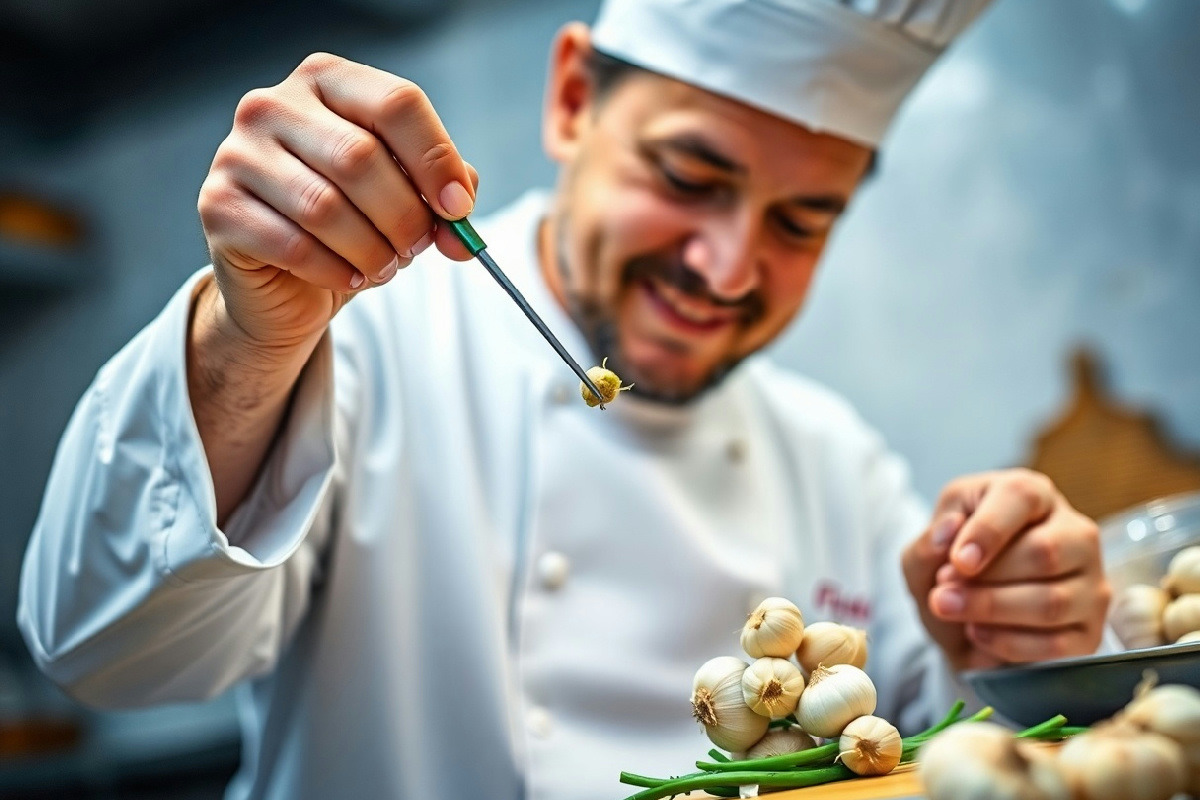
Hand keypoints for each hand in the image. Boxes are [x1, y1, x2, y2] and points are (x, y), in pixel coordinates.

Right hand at [197, 52, 479, 351]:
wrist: (286, 282)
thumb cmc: (352, 223)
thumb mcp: (405, 195)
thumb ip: (442, 193)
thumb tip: (459, 218)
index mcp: (327, 81)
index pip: (396, 102)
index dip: (436, 159)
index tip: (458, 208)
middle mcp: (273, 105)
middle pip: (361, 157)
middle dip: (403, 215)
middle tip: (416, 246)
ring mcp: (237, 153)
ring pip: (325, 207)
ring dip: (371, 250)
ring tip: (383, 266)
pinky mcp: (218, 206)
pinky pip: (293, 245)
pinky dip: (334, 272)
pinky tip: (347, 278)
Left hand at [902, 469, 1110, 671]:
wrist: (961, 621)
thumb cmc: (951, 570)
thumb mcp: (926, 549)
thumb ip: (931, 540)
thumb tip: (950, 530)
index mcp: (1032, 495)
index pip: (1021, 497)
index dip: (988, 530)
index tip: (958, 561)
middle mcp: (1074, 533)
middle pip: (1043, 552)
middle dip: (983, 581)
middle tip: (942, 594)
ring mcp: (1090, 583)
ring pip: (1052, 601)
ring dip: (992, 611)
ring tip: (952, 611)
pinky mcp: (1091, 631)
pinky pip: (1057, 644)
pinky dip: (1008, 644)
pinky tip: (978, 634)